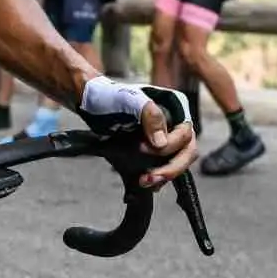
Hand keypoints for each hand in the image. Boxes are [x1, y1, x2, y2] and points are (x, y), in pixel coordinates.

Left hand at [79, 79, 198, 189]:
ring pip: (176, 163)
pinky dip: (155, 177)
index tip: (142, 148)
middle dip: (171, 169)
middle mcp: (174, 124)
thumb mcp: (128, 99)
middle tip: (149, 179)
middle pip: (186, 152)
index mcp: (176, 107)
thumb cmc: (109, 95)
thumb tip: (163, 143)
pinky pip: (162, 167)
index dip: (169, 145)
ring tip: (143, 182)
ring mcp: (164, 139)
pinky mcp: (152, 152)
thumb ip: (149, 115)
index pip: (185, 134)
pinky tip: (141, 181)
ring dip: (163, 176)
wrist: (90, 103)